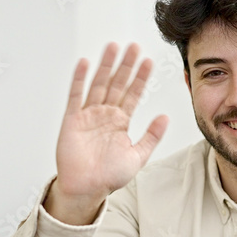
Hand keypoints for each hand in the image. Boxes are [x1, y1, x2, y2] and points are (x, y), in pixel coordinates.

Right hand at [47, 42, 168, 224]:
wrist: (87, 189)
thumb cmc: (109, 176)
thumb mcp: (137, 156)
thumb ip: (151, 136)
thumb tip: (165, 117)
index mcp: (120, 122)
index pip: (133, 94)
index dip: (140, 78)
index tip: (148, 61)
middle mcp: (105, 114)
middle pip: (117, 83)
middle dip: (125, 65)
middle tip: (133, 46)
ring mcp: (88, 115)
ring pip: (98, 84)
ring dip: (105, 66)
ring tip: (113, 47)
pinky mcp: (72, 120)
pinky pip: (76, 96)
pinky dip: (80, 80)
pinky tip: (85, 64)